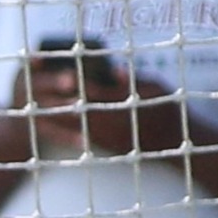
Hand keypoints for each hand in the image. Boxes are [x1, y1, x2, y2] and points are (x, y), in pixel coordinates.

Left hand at [25, 53, 167, 154]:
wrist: (176, 142)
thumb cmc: (168, 110)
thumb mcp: (156, 88)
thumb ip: (132, 79)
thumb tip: (114, 70)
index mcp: (124, 106)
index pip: (92, 92)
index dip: (74, 82)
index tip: (60, 72)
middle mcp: (114, 124)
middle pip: (78, 109)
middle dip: (58, 99)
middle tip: (41, 87)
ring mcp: (110, 138)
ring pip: (76, 125)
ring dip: (58, 115)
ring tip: (41, 103)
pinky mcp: (107, 147)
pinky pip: (82, 136)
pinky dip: (67, 128)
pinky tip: (55, 121)